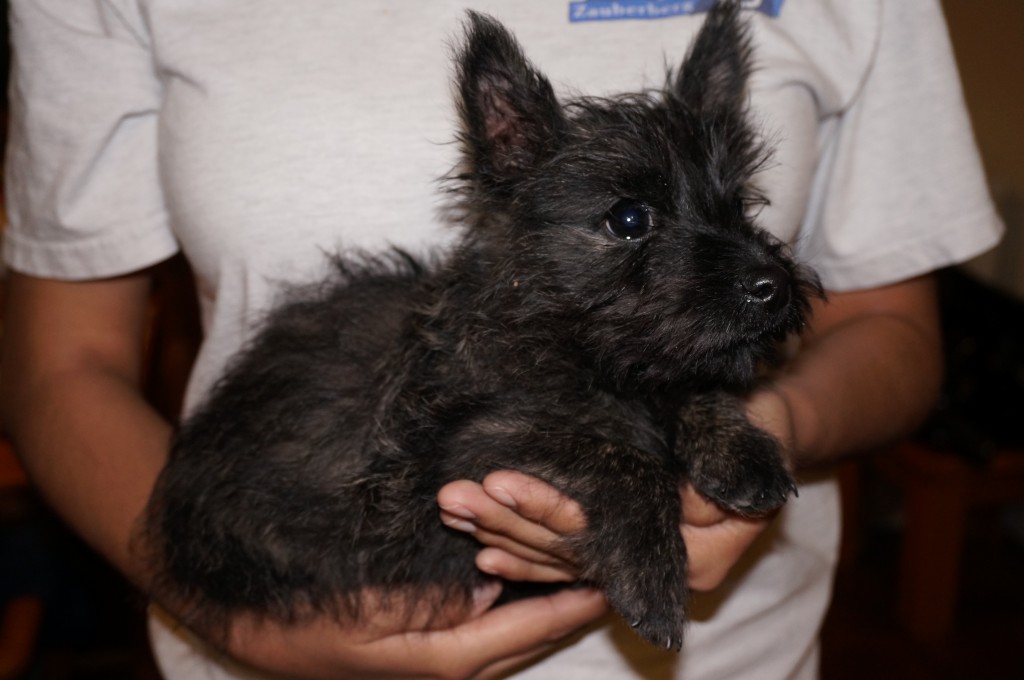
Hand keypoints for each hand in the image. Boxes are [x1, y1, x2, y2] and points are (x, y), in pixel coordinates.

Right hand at [207, 583, 606, 679]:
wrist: (261, 632)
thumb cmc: (315, 615)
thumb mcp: (376, 603)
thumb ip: (440, 600)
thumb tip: (491, 589)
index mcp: (446, 661)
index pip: (527, 628)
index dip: (570, 604)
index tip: (611, 583)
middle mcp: (451, 671)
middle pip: (526, 636)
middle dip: (567, 607)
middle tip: (607, 574)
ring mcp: (439, 666)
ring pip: (509, 636)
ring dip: (542, 607)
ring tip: (578, 577)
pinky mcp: (427, 654)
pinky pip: (484, 634)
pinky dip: (511, 611)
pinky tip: (520, 585)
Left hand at [438, 384, 797, 593]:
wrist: (766, 435)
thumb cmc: (754, 425)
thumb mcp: (742, 434)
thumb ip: (716, 462)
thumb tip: (685, 500)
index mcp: (695, 551)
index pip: (607, 532)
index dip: (550, 509)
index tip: (500, 483)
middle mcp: (663, 570)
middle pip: (573, 551)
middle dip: (508, 525)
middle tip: (453, 500)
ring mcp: (639, 564)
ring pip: (563, 561)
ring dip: (502, 538)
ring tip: (453, 512)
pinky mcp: (621, 552)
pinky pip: (568, 564)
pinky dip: (524, 556)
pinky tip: (482, 548)